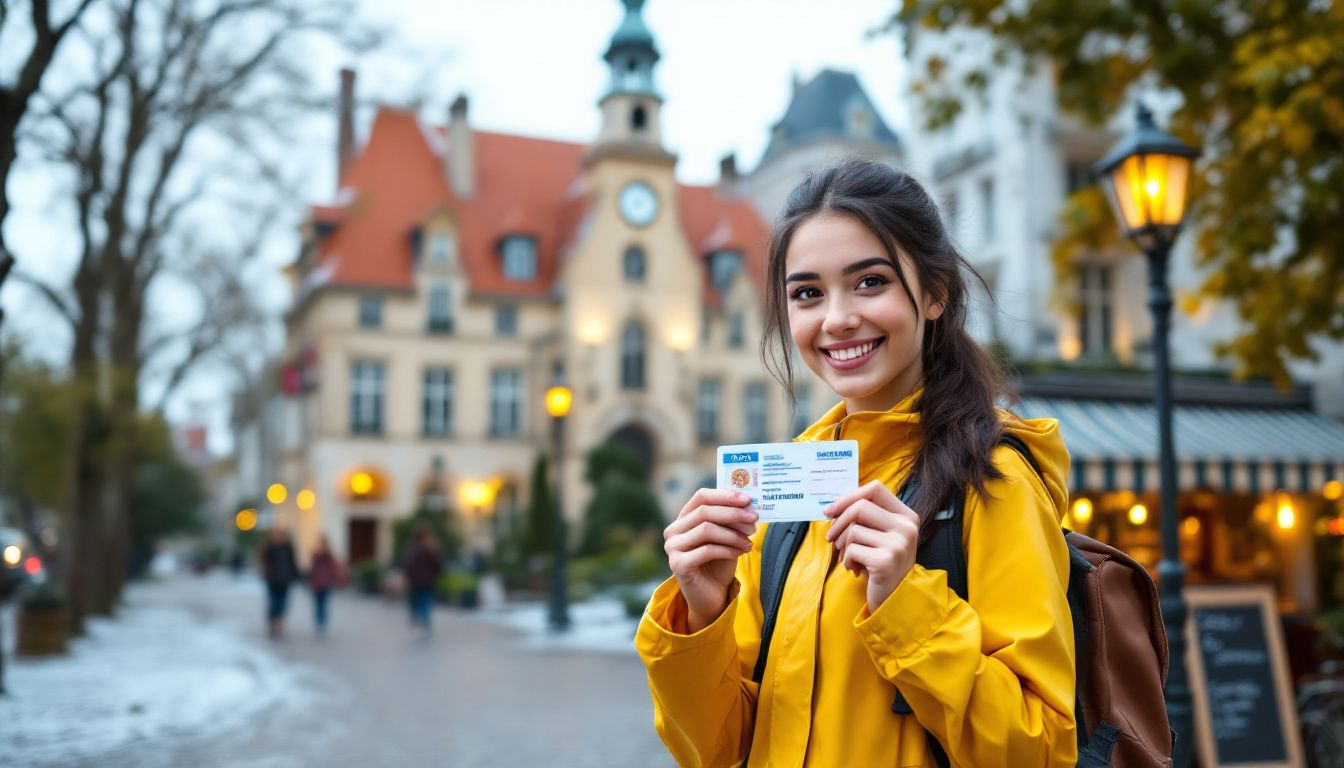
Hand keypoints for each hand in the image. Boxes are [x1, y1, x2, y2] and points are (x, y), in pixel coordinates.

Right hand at [664, 488, 757, 631]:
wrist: (711, 596)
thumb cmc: (719, 563)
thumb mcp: (727, 537)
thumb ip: (731, 521)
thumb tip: (749, 504)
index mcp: (683, 518)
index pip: (701, 497)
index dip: (724, 495)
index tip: (747, 499)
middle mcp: (673, 530)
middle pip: (704, 512)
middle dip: (733, 514)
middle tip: (753, 519)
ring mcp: (672, 547)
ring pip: (706, 530)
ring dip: (733, 534)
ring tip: (749, 541)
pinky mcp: (677, 564)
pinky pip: (707, 550)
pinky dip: (728, 549)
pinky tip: (742, 551)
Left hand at [824, 480, 920, 611]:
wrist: (895, 600)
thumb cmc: (881, 563)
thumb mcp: (879, 536)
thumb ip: (864, 517)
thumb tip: (831, 508)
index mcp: (906, 516)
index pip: (875, 489)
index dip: (849, 496)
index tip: (831, 511)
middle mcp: (906, 528)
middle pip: (860, 507)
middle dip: (838, 523)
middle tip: (830, 539)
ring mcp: (898, 544)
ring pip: (853, 530)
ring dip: (842, 546)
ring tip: (849, 558)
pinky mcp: (885, 561)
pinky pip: (852, 550)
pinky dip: (846, 560)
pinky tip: (854, 570)